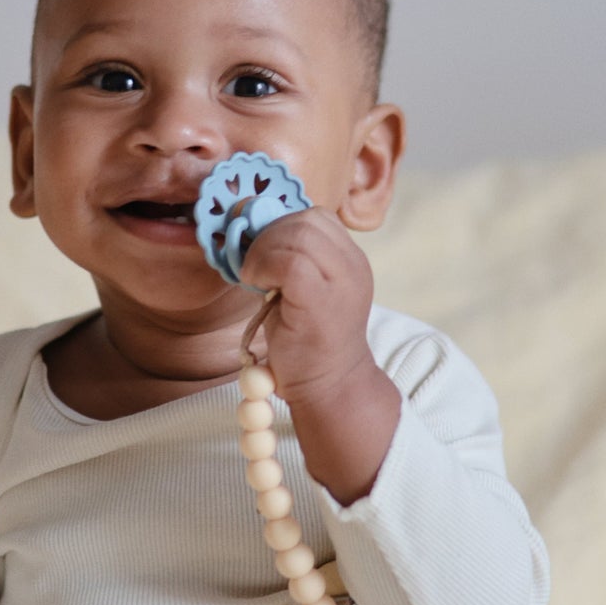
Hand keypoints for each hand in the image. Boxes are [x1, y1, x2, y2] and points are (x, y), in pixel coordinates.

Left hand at [239, 208, 375, 400]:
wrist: (330, 388)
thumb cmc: (309, 343)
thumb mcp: (304, 290)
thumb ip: (291, 259)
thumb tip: (252, 229)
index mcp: (350, 259)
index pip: (316, 217)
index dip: (280, 225)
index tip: (260, 252)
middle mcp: (353, 265)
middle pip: (306, 219)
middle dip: (268, 236)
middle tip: (254, 267)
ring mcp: (341, 281)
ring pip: (297, 233)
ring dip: (262, 251)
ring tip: (255, 279)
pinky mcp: (322, 300)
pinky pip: (289, 261)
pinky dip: (263, 266)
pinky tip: (257, 286)